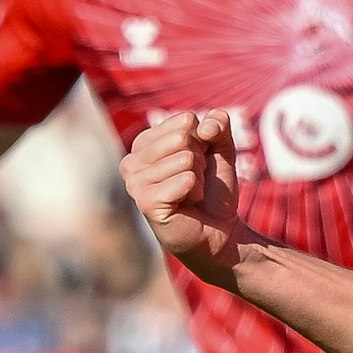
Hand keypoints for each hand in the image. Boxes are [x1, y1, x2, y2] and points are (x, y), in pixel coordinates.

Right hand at [120, 111, 244, 281]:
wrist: (219, 231)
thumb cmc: (212, 190)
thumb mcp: (220, 149)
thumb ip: (218, 125)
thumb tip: (205, 125)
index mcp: (143, 144)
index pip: (185, 121)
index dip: (202, 142)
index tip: (195, 164)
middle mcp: (132, 161)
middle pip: (183, 138)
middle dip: (200, 160)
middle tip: (194, 181)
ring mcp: (135, 183)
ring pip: (186, 159)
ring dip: (198, 179)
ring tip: (189, 194)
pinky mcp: (146, 202)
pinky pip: (186, 179)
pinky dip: (196, 192)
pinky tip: (186, 205)